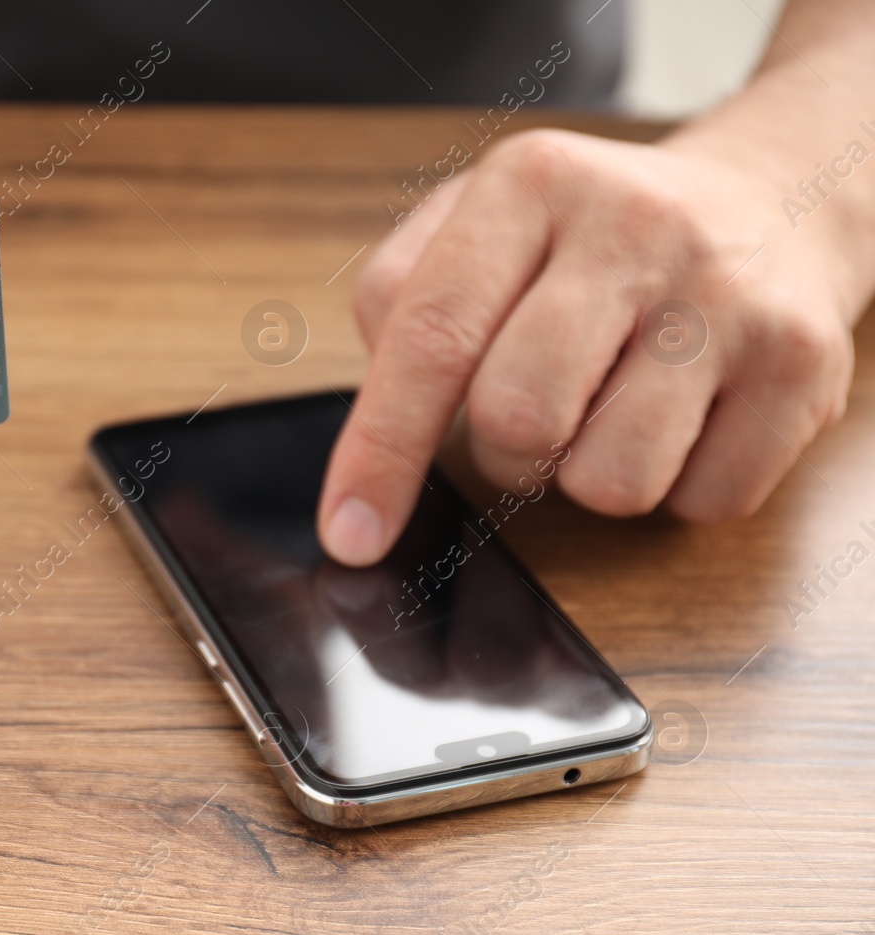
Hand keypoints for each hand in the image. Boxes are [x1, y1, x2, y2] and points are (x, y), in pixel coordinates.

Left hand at [317, 128, 857, 564]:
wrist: (768, 202)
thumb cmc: (586, 241)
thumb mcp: (477, 227)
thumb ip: (402, 309)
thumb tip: (370, 441)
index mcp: (529, 184)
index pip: (431, 337)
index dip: (380, 450)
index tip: (349, 533)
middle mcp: (635, 226)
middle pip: (517, 420)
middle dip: (504, 455)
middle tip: (531, 418)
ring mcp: (728, 296)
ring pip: (611, 481)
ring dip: (589, 477)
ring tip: (613, 406)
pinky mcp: (803, 367)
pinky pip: (701, 502)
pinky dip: (676, 487)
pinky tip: (685, 415)